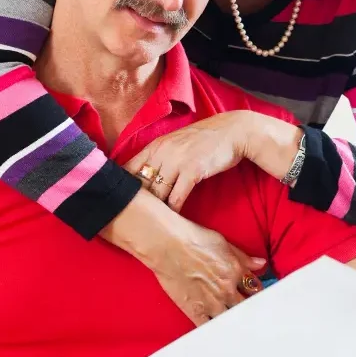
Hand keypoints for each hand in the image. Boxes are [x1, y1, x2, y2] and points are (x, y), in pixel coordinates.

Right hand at [101, 190, 267, 325]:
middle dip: (249, 310)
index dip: (258, 294)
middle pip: (246, 307)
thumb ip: (244, 258)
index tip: (260, 298)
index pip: (257, 289)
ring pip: (231, 320)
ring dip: (236, 322)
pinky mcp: (195, 311)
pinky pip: (209, 327)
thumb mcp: (224, 244)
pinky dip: (216, 332)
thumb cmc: (193, 240)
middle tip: (254, 316)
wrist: (167, 246)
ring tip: (240, 329)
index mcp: (236, 272)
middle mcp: (227, 290)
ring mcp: (212, 303)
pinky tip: (221, 334)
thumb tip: (261, 264)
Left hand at [124, 111, 251, 210]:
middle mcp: (162, 152)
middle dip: (136, 203)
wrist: (234, 131)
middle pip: (140, 184)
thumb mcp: (177, 143)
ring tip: (151, 225)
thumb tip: (147, 175)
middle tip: (133, 219)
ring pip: (156, 193)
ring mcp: (176, 161)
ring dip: (155, 210)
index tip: (122, 202)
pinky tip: (172, 220)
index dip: (123, 188)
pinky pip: (176, 197)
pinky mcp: (192, 171)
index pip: (128, 169)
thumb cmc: (206, 139)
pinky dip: (173, 211)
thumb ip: (161, 156)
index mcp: (155, 145)